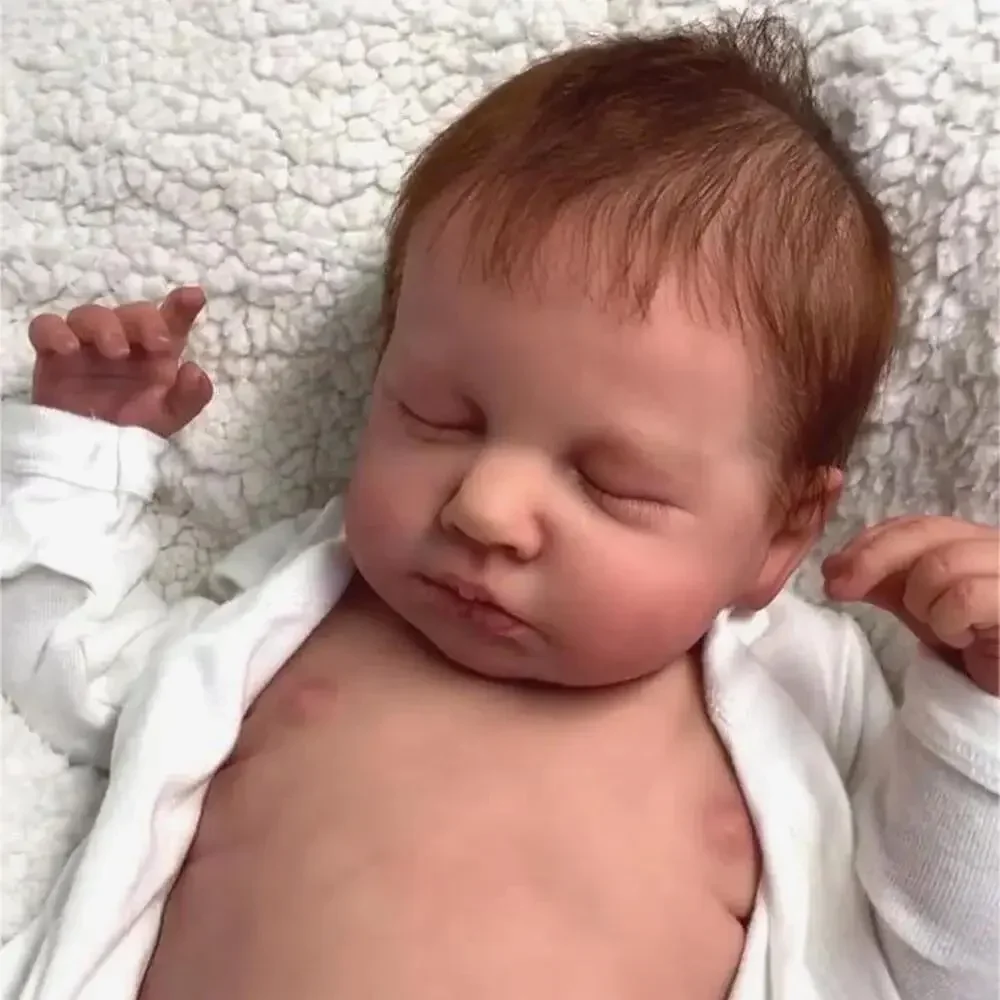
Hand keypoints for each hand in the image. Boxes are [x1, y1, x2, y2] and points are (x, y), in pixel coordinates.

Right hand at [29, 286, 212, 437]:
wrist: (90, 453)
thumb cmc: (132, 429)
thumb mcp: (169, 418)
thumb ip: (190, 397)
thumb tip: (194, 370)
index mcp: (155, 353)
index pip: (170, 321)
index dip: (182, 306)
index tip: (193, 296)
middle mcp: (125, 342)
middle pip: (133, 312)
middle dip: (146, 321)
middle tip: (157, 344)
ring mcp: (87, 344)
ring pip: (91, 314)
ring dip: (105, 326)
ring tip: (115, 351)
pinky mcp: (52, 353)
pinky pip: (45, 327)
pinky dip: (54, 331)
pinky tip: (68, 349)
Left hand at [823, 516, 998, 694]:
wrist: (998, 684)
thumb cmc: (966, 639)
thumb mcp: (915, 604)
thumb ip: (882, 581)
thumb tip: (834, 568)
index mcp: (970, 538)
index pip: (916, 523)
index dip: (871, 541)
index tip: (834, 568)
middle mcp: (994, 545)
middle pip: (924, 533)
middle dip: (872, 560)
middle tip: (838, 588)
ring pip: (942, 564)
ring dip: (921, 601)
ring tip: (935, 626)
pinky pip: (965, 597)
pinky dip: (948, 621)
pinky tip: (960, 638)